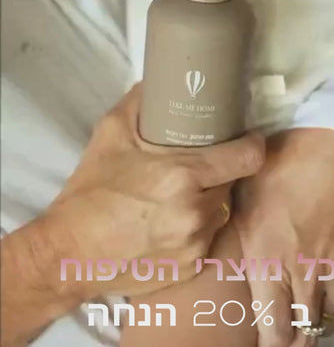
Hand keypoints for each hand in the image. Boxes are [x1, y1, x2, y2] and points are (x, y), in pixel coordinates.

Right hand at [40, 85, 264, 299]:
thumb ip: (140, 102)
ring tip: (181, 195)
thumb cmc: (91, 191)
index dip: (251, 145)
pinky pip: (207, 237)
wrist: (70, 253)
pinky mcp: (191, 266)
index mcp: (183, 176)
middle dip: (220, 171)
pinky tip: (170, 222)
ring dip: (208, 200)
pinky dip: (196, 227)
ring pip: (220, 210)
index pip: (248, 157)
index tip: (244, 138)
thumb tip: (160, 80)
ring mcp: (195, 243)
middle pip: (232, 182)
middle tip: (199, 165)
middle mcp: (196, 212)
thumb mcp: (110, 135)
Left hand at [235, 128, 333, 346]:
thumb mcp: (244, 196)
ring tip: (303, 303)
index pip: (274, 333)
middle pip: (306, 337)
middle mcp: (306, 276)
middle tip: (282, 339)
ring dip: (315, 316)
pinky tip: (327, 257)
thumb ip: (236, 233)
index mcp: (269, 262)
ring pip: (330, 314)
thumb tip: (224, 251)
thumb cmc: (281, 164)